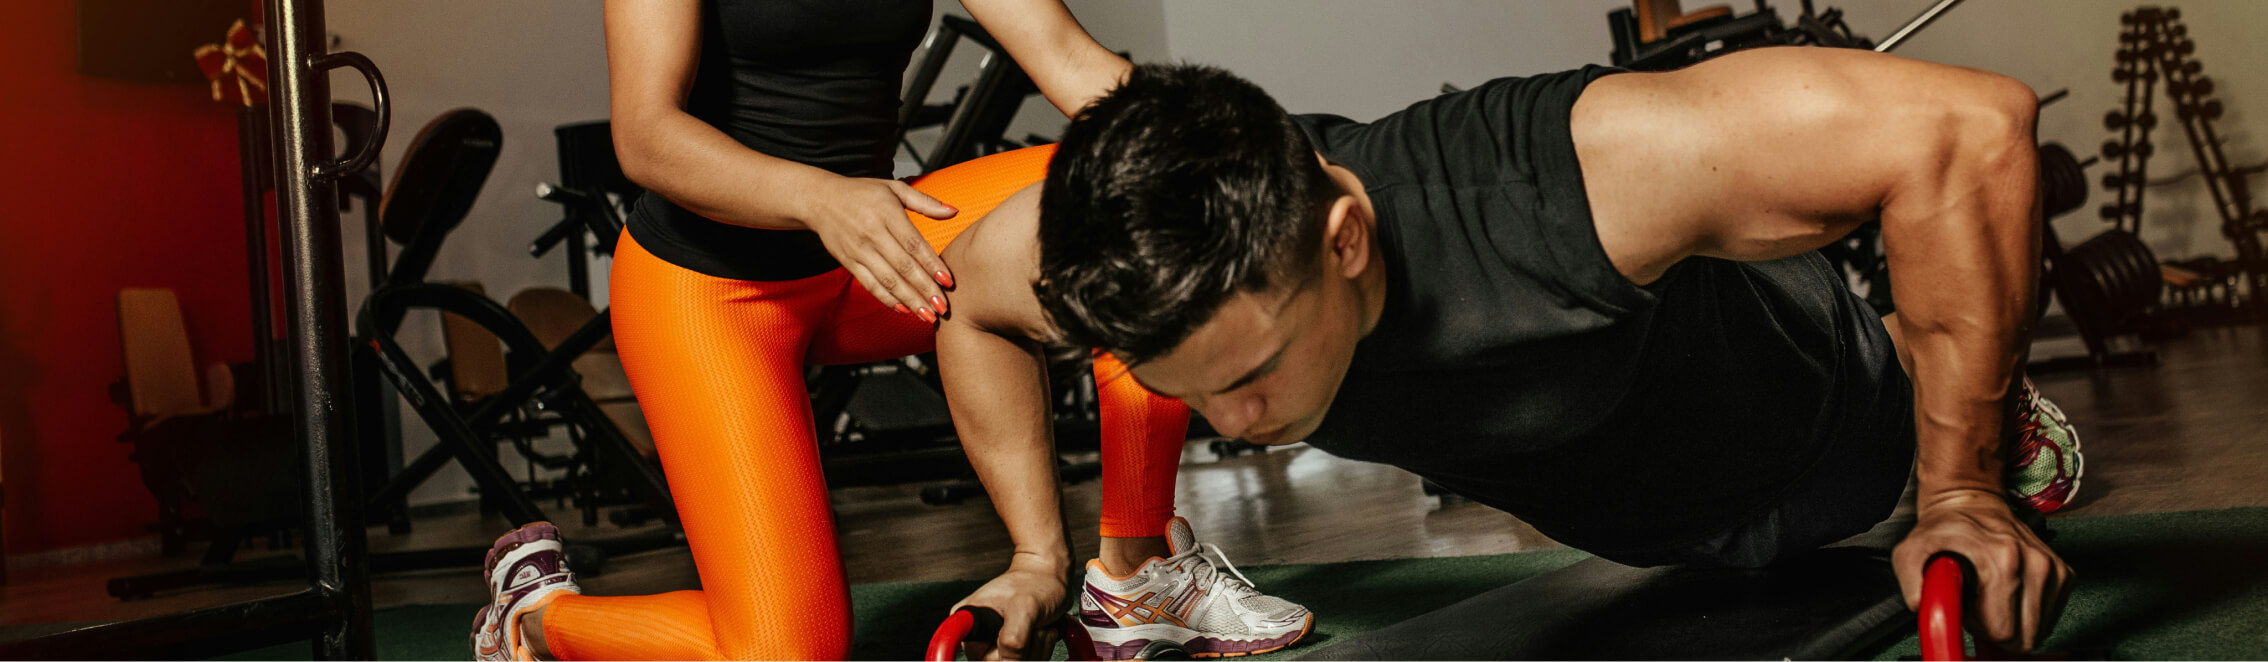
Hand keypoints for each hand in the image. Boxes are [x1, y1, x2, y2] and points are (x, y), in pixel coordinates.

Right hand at [801, 176, 956, 321]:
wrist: (820, 200)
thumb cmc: (861, 193)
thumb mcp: (894, 188)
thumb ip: (924, 201)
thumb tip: (952, 210)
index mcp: (886, 213)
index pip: (913, 244)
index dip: (932, 264)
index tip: (948, 281)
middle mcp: (872, 234)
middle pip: (903, 267)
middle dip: (924, 289)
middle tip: (943, 307)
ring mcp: (859, 250)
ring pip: (887, 280)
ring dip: (909, 300)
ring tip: (927, 315)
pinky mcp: (849, 262)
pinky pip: (870, 285)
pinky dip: (887, 299)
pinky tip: (904, 310)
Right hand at [950, 561, 1069, 660]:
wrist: (1049, 578)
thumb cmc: (1035, 582)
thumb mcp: (1025, 607)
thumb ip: (1014, 637)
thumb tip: (1008, 661)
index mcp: (969, 623)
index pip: (975, 655)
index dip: (995, 655)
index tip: (1007, 646)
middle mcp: (979, 637)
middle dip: (1025, 651)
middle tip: (1033, 627)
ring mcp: (995, 644)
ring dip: (1037, 650)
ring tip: (1038, 626)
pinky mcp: (1012, 649)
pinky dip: (1041, 651)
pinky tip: (1042, 632)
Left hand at [1893, 488, 2073, 651]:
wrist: (1971, 505)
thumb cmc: (1944, 531)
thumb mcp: (1910, 554)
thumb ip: (1913, 588)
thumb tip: (1923, 610)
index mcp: (2003, 560)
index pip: (2002, 631)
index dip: (1978, 628)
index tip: (1967, 609)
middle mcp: (2034, 563)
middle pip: (2024, 636)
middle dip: (1997, 628)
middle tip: (1978, 604)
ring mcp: (2052, 568)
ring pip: (2038, 629)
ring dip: (2012, 620)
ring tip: (1991, 595)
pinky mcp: (2063, 573)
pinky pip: (2049, 616)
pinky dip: (2027, 611)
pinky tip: (2009, 591)